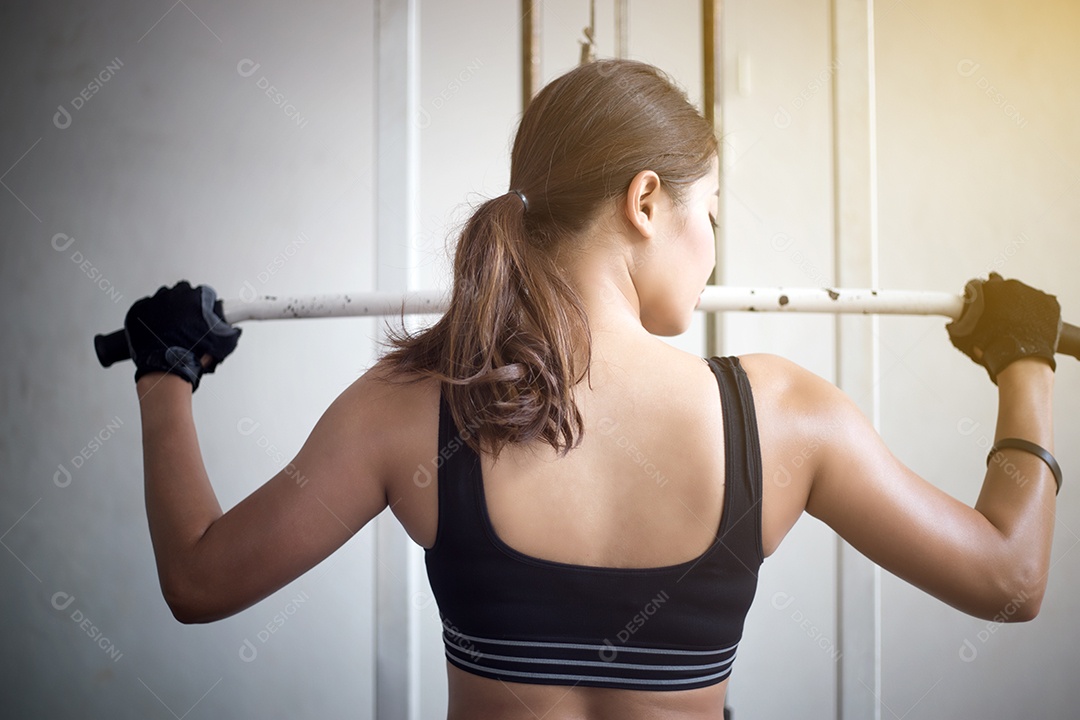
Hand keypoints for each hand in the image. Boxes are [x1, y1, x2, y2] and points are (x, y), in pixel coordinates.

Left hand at [124, 280, 241, 391]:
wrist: (166, 367)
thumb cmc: (190, 354)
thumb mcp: (221, 343)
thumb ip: (230, 331)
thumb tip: (233, 329)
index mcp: (196, 298)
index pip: (202, 292)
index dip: (203, 303)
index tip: (202, 312)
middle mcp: (175, 296)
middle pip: (182, 291)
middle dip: (185, 303)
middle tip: (186, 320)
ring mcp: (155, 302)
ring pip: (163, 298)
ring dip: (167, 308)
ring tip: (170, 326)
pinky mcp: (138, 310)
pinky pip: (145, 307)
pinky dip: (149, 315)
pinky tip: (155, 329)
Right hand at [947, 272, 1059, 383]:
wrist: (1022, 359)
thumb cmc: (991, 348)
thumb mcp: (966, 338)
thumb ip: (958, 327)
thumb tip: (952, 325)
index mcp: (988, 290)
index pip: (976, 285)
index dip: (973, 296)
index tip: (974, 304)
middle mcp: (1010, 286)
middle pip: (1000, 286)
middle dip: (996, 298)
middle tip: (995, 315)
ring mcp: (1032, 292)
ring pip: (1021, 294)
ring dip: (1016, 304)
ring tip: (1015, 324)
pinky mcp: (1049, 302)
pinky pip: (1040, 303)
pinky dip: (1035, 311)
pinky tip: (1030, 325)